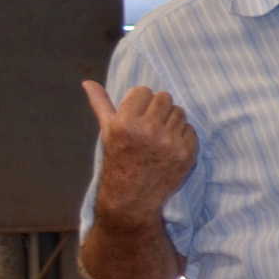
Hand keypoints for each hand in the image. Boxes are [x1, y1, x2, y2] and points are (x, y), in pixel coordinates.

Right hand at [82, 81, 197, 215]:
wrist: (132, 197)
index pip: (144, 91)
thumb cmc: (118, 160)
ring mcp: (169, 142)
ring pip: (180, 112)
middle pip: (164, 98)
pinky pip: (190, 129)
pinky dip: (182, 135)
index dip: (140, 102)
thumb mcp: (107, 131)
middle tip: (149, 124)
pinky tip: (169, 147)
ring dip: (171, 120)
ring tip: (159, 136)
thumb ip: (101, 104)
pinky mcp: (187, 153)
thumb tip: (88, 82)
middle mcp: (148, 130)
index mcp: (125, 123)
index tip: (136, 115)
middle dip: (157, 108)